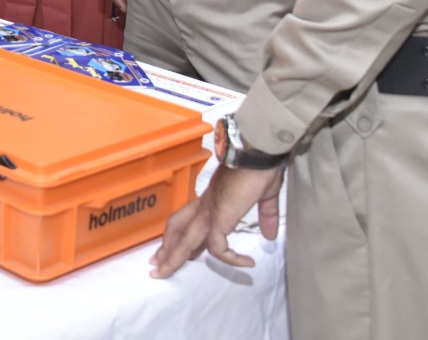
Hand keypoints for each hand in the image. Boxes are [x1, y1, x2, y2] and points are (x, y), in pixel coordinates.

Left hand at [150, 160, 283, 278]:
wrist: (256, 154)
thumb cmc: (259, 168)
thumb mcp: (264, 196)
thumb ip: (265, 216)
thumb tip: (270, 235)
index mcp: (211, 199)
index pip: (188, 220)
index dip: (181, 237)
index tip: (180, 251)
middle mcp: (205, 206)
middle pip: (177, 231)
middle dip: (167, 249)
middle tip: (157, 265)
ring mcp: (209, 212)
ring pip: (185, 241)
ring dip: (174, 259)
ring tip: (165, 273)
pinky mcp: (219, 218)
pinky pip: (219, 248)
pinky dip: (231, 259)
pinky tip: (247, 262)